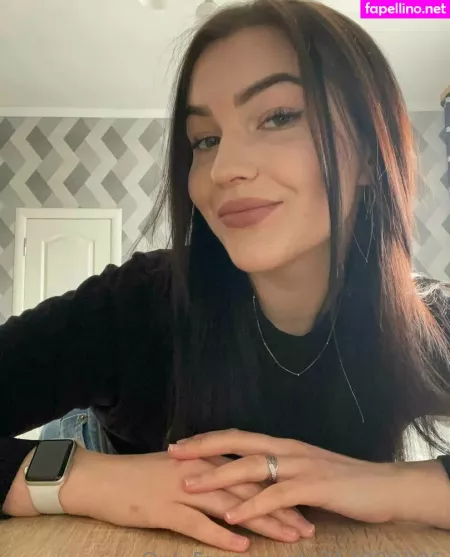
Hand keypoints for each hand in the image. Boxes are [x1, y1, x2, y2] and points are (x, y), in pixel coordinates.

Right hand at [59, 448, 313, 551]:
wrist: (101, 478)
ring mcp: (183, 489)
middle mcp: (200, 472)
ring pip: (231, 506)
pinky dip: (221, 535)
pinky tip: (243, 546)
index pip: (250, 476)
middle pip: (248, 490)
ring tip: (290, 537)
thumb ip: (204, 474)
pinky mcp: (165, 509)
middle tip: (308, 527)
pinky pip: (198, 524)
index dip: (278, 491)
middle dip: (281, 509)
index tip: (303, 506)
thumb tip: (227, 484)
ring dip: (263, 522)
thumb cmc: (137, 476)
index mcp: (204, 461)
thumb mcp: (176, 468)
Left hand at [167, 428, 405, 525]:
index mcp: (283, 445)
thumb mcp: (305, 471)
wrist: (384, 486)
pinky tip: (231, 515)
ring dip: (218, 477)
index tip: (181, 445)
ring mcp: (300, 465)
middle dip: (203, 449)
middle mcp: (287, 449)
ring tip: (190, 486)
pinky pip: (275, 495)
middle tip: (173, 455)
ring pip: (251, 467)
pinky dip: (251, 505)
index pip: (238, 437)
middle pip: (237, 443)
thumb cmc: (343, 481)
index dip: (208, 440)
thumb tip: (253, 479)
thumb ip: (280, 473)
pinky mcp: (314, 486)